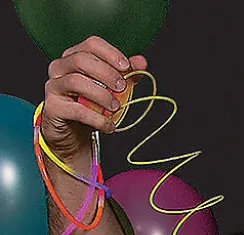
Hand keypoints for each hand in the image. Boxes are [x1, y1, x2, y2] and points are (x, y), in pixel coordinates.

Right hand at [41, 37, 145, 163]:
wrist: (72, 132)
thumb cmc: (90, 106)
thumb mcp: (110, 90)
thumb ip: (125, 76)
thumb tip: (141, 62)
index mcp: (75, 57)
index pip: (91, 44)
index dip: (110, 53)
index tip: (127, 67)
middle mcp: (60, 67)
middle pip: (81, 59)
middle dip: (106, 73)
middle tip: (122, 88)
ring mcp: (54, 86)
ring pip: (76, 81)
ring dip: (102, 95)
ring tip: (116, 107)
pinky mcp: (54, 106)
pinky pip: (77, 110)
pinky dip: (97, 119)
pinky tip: (109, 125)